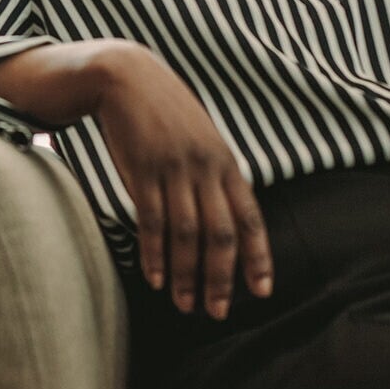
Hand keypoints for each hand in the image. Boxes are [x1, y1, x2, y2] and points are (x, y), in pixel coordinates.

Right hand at [90, 42, 271, 318]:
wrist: (127, 77)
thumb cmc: (165, 113)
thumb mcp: (201, 139)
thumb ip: (215, 176)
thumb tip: (227, 219)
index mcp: (226, 163)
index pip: (250, 218)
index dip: (258, 257)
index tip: (262, 291)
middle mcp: (206, 168)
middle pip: (220, 233)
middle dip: (221, 278)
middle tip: (217, 311)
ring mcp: (174, 169)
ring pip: (186, 233)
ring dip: (185, 274)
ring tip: (184, 304)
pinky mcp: (143, 170)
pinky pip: (152, 220)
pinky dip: (154, 253)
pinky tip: (155, 277)